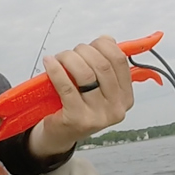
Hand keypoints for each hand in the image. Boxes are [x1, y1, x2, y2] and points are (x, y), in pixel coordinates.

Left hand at [28, 35, 133, 157]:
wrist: (60, 134)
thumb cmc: (78, 104)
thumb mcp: (97, 87)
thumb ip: (105, 65)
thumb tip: (107, 39)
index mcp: (125, 98)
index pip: (120, 62)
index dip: (104, 46)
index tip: (91, 44)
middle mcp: (116, 109)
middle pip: (102, 66)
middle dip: (83, 51)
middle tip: (70, 53)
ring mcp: (98, 116)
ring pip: (85, 74)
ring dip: (69, 58)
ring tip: (59, 58)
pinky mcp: (77, 119)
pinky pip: (67, 87)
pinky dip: (56, 70)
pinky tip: (49, 63)